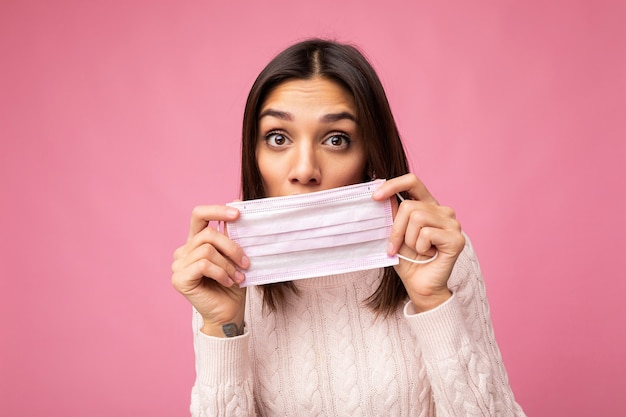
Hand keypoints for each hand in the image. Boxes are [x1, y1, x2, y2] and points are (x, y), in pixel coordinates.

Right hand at [171, 205, 248, 335]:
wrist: (229, 313)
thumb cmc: (233, 284)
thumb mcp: (235, 255)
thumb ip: (232, 234)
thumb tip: (239, 203)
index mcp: (196, 241)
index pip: (199, 215)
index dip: (217, 210)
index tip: (239, 213)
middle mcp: (184, 251)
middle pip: (208, 234)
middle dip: (231, 246)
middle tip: (246, 262)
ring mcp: (178, 265)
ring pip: (207, 250)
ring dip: (228, 264)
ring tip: (238, 276)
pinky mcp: (179, 279)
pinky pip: (203, 265)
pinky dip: (220, 272)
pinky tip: (228, 282)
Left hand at [372, 174, 464, 311]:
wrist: (419, 286)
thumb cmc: (408, 260)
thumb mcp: (394, 233)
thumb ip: (391, 213)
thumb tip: (378, 192)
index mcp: (428, 205)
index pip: (412, 181)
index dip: (393, 185)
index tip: (375, 197)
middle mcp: (443, 211)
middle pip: (409, 206)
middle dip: (397, 229)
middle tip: (397, 246)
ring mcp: (452, 224)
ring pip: (418, 218)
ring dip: (409, 240)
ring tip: (418, 250)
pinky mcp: (457, 239)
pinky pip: (427, 234)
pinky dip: (420, 247)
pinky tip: (429, 255)